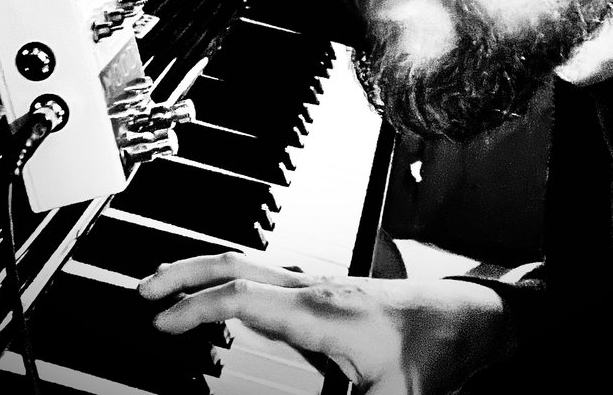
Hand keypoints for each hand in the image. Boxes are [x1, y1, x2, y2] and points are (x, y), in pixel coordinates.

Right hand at [138, 252, 512, 394]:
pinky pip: (266, 275)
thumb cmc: (433, 350)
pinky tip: (229, 296)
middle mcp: (314, 288)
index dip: (195, 307)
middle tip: (146, 286)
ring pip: (250, 263)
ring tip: (172, 281)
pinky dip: (234, 278)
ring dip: (207, 268)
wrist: (467, 318)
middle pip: (237, 263)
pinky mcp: (328, 290)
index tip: (160, 319)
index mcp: (319, 311)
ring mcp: (320, 283)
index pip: (242, 297)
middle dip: (186, 270)